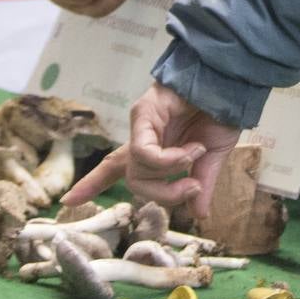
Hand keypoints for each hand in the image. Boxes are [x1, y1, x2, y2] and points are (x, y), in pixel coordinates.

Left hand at [65, 82, 239, 221]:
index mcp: (154, 148)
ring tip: (195, 156)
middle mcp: (142, 137)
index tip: (68, 200)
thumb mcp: (212, 156)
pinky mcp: (144, 113)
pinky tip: (189, 152)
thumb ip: (202, 183)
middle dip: (162, 194)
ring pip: (137, 170)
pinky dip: (167, 160)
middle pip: (132, 179)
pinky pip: (143, 152)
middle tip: (192, 188)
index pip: (116, 169)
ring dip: (170, 172)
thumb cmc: (221, 113)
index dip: (93, 183)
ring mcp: (141, 125)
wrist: (231, 84)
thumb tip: (198, 214)